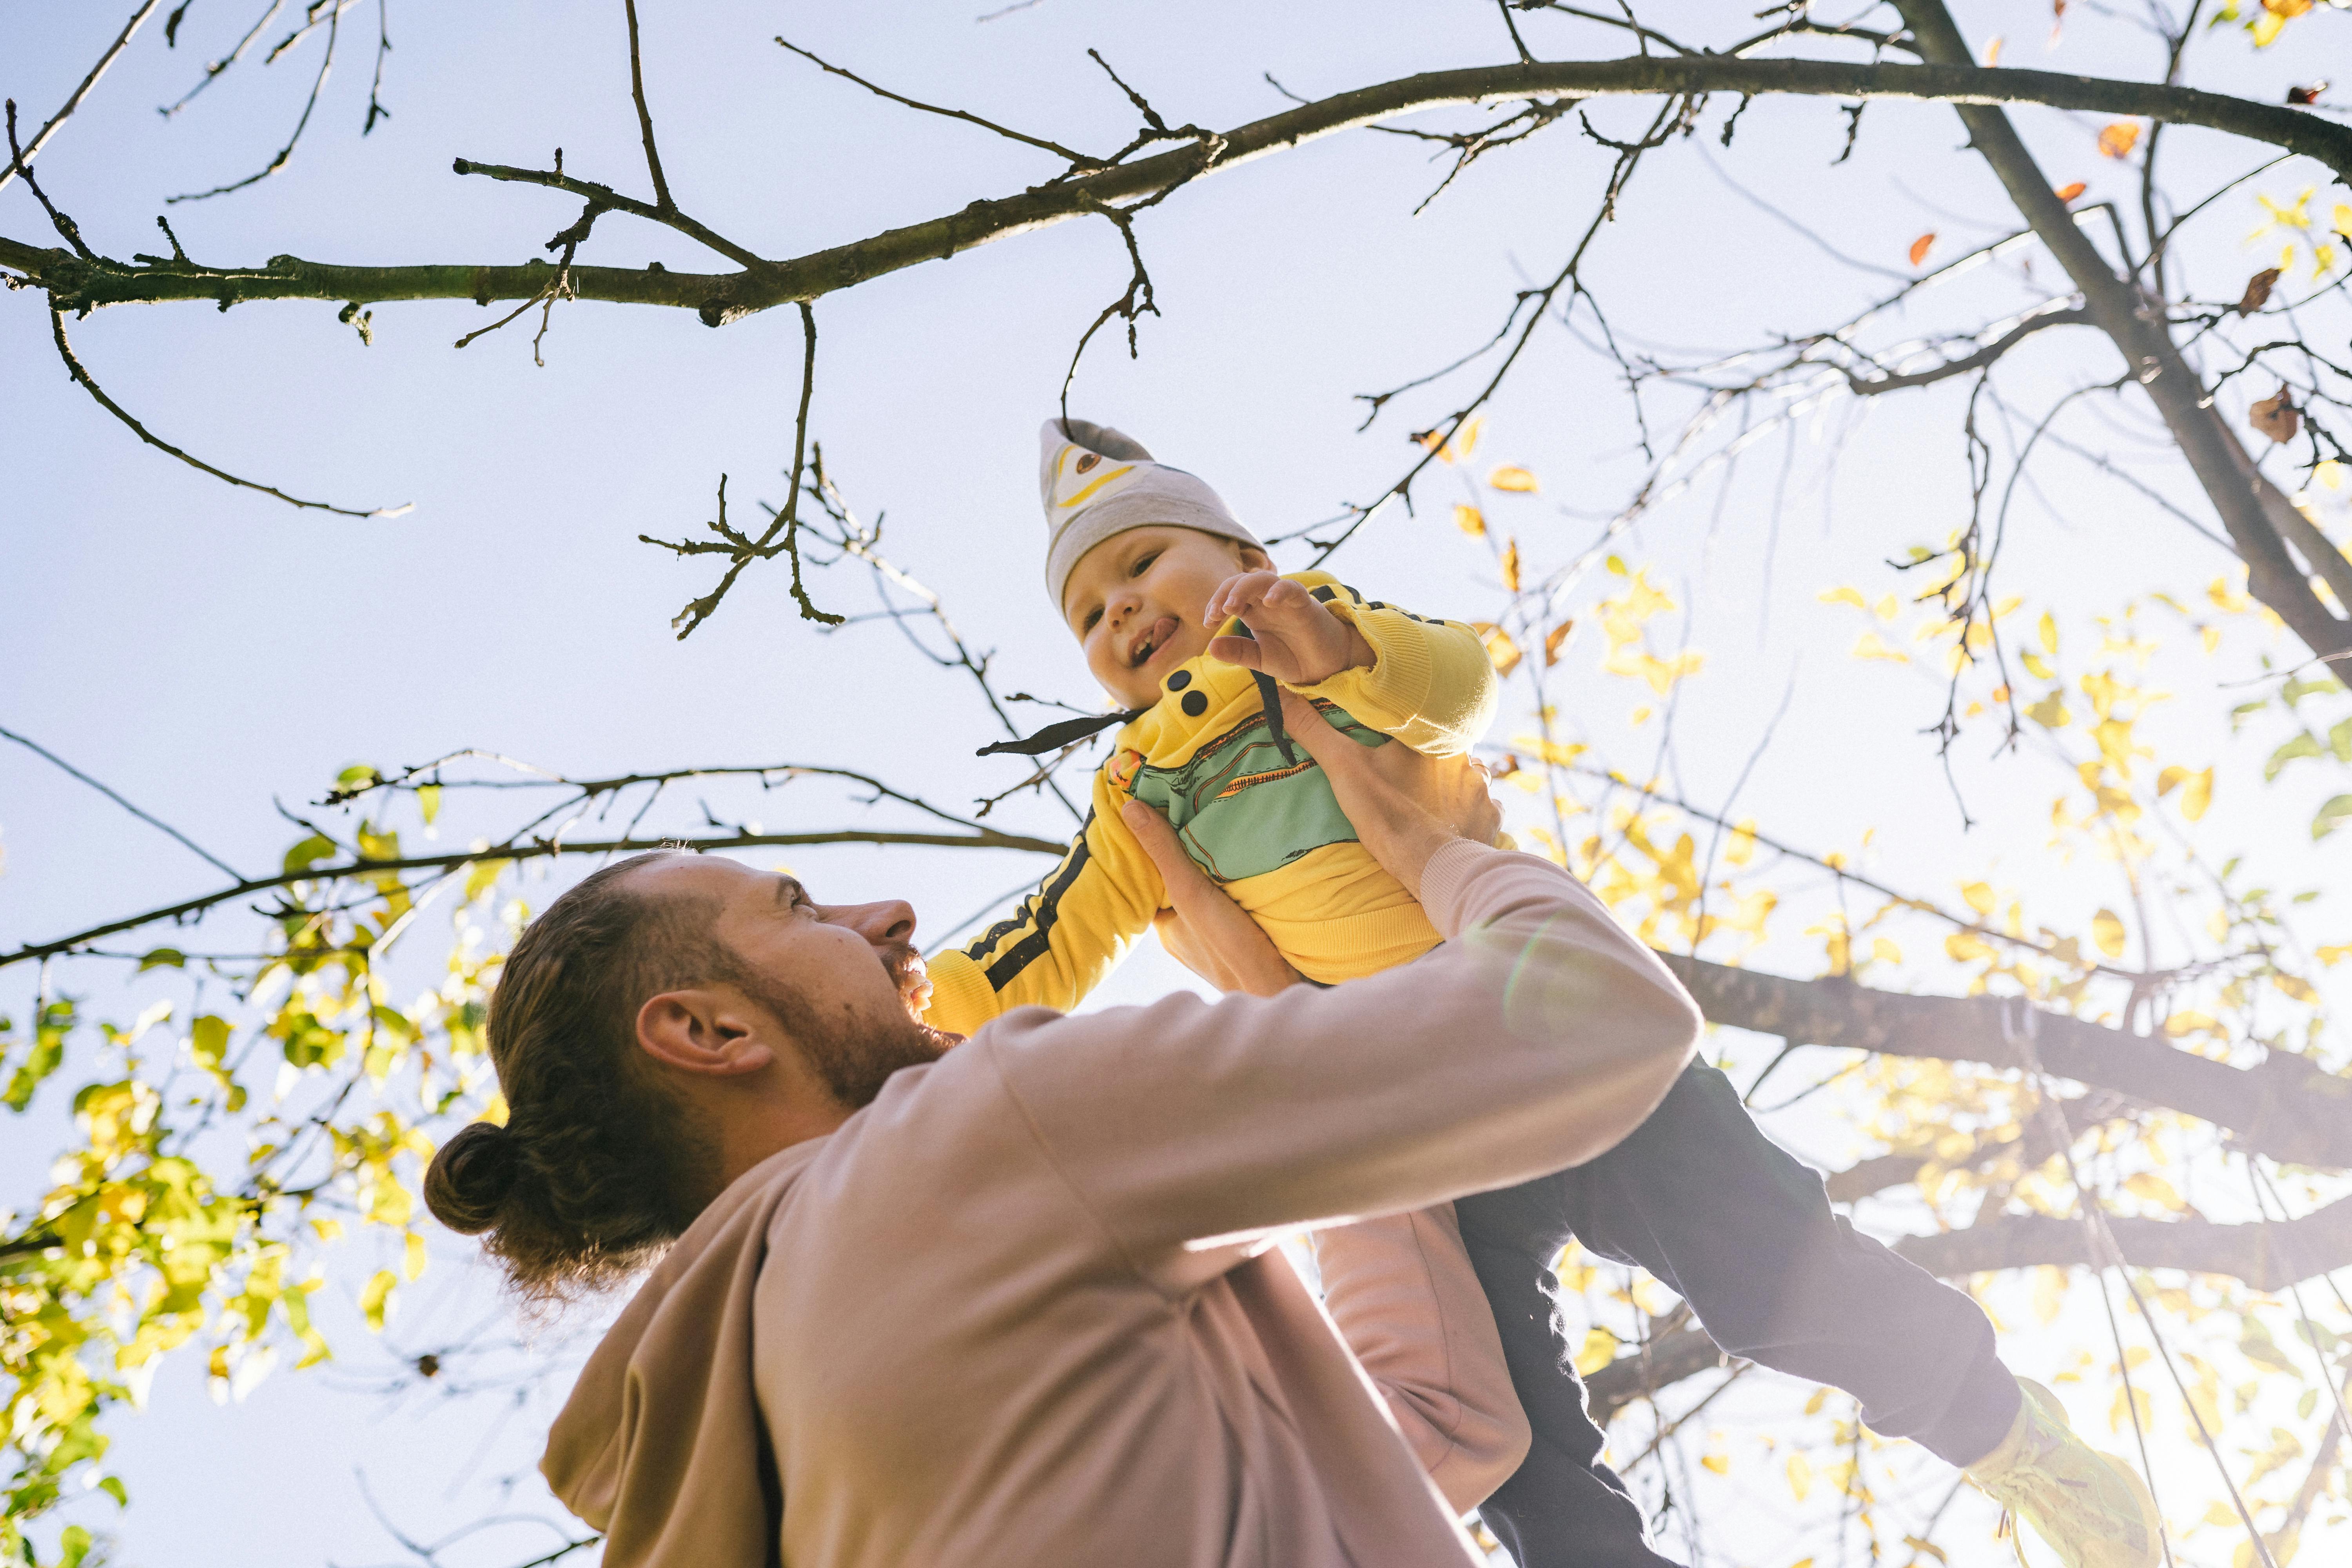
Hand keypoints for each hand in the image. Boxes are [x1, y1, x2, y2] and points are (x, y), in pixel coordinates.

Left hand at [1121, 797, 1302, 996]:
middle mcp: (1187, 936)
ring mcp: (1215, 941)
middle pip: (1181, 887)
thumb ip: (1163, 852)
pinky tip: (1246, 867)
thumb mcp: (1191, 891)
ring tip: (1218, 833)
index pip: (1153, 883)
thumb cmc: (1231, 948)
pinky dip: (1235, 887)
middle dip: (1187, 859)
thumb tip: (1128, 809)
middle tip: (1192, 817)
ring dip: (1214, 872)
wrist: (1282, 991)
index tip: (1159, 817)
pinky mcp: (1245, 941)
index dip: (1155, 852)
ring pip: (1207, 897)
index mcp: (1166, 928)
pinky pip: (1232, 906)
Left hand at [1202, 571, 1376, 686]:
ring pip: (1263, 579)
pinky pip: (1292, 588)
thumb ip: (1238, 652)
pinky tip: (1269, 602)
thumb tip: (1210, 647)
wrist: (1326, 667)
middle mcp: (1267, 602)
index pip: (1229, 596)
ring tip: (1232, 607)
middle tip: (1216, 614)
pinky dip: (1279, 591)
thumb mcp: (1260, 659)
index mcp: (1253, 612)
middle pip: (1242, 581)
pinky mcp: (1305, 604)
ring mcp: (1285, 601)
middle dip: (1224, 593)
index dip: (1216, 603)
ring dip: (1244, 588)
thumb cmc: (1294, 657)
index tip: (1209, 623)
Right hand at [1274, 692, 1498, 900]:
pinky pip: (1484, 809)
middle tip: (1409, 779)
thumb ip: (1314, 730)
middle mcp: (1469, 756)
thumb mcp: (1344, 768)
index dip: (1408, 730)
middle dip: (1431, 760)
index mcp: (1434, 736)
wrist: (1433, 868)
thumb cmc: (1390, 815)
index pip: (1424, 719)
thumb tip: (1281, 693)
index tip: (1395, 743)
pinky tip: (1453, 824)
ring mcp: (1485, 789)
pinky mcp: (1492, 819)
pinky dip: (1470, 815)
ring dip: (1453, 786)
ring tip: (1431, 803)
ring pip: (1469, 777)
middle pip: (1446, 749)